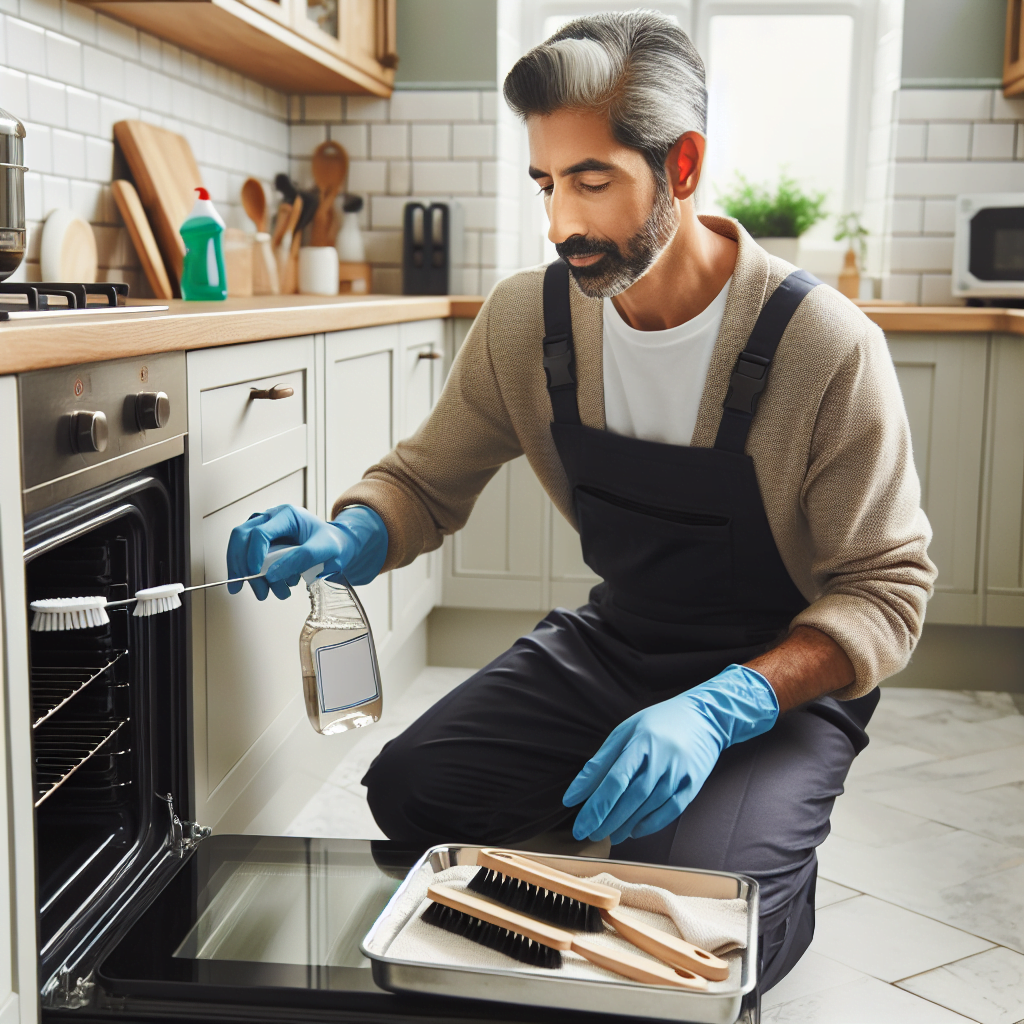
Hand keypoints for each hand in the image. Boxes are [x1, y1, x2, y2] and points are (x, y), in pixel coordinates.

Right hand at [226, 504, 387, 599]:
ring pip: (241, 549)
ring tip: (269, 593)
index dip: (254, 555)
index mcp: (287, 515)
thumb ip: (300, 559)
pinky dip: (252, 575)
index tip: (256, 575)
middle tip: (258, 591)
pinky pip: (247, 558)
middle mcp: (270, 518)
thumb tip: (271, 574)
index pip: (260, 533)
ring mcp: (263, 529)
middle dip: (243, 567)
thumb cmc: (331, 543)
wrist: (336, 545)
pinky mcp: (261, 543)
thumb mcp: (323, 550)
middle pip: (242, 538)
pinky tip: (267, 587)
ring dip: (249, 575)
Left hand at [563, 665, 778, 843]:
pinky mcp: (693, 785)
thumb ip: (599, 763)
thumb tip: (573, 796)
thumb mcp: (624, 732)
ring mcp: (679, 773)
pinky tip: (634, 831)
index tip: (580, 825)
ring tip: (608, 835)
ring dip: (626, 826)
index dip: (596, 807)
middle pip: (631, 798)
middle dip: (608, 821)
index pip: (614, 780)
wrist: (704, 717)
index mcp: (641, 742)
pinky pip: (670, 811)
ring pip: (649, 808)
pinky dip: (650, 824)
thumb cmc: (657, 723)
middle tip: (590, 835)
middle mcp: (662, 759)